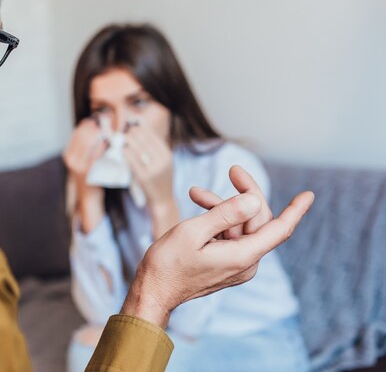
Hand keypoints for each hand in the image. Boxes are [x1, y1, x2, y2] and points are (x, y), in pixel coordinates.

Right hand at [63, 119, 107, 231]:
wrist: (88, 196)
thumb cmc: (90, 175)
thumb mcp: (84, 159)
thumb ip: (87, 145)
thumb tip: (98, 125)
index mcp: (68, 152)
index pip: (78, 131)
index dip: (90, 122)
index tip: (101, 118)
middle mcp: (70, 158)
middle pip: (83, 134)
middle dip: (97, 126)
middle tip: (109, 123)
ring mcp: (77, 165)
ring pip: (89, 142)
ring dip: (101, 134)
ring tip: (111, 131)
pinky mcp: (87, 172)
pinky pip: (95, 154)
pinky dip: (103, 146)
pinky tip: (110, 143)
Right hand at [120, 171, 313, 328]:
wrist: (153, 291)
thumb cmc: (168, 264)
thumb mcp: (193, 232)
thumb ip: (225, 215)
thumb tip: (254, 200)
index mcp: (242, 256)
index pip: (279, 229)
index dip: (295, 210)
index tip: (308, 195)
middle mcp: (245, 263)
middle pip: (257, 221)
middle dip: (244, 194)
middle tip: (232, 170)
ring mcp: (237, 266)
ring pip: (241, 226)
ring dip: (223, 207)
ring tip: (195, 194)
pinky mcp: (227, 266)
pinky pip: (231, 236)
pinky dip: (219, 221)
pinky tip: (200, 209)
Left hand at [123, 124, 175, 211]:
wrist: (163, 200)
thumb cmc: (161, 180)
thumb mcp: (165, 164)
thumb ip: (157, 151)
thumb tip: (142, 134)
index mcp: (167, 156)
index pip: (153, 138)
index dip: (143, 131)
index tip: (134, 127)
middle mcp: (162, 161)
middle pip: (145, 142)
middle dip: (134, 134)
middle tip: (126, 132)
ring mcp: (153, 170)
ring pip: (138, 150)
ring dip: (129, 142)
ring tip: (122, 139)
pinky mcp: (144, 177)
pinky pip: (133, 162)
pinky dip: (127, 154)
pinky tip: (122, 150)